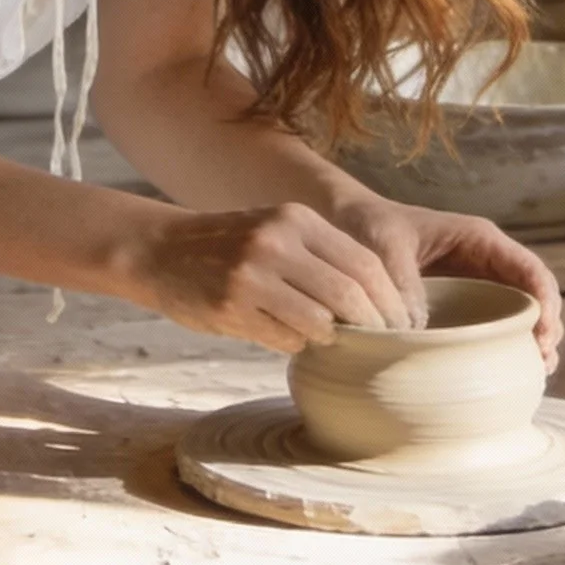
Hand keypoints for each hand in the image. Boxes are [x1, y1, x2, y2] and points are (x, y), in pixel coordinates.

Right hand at [126, 199, 426, 353]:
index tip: (405, 324)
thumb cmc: (228, 247)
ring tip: (333, 342)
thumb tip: (379, 303)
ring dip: (334, 339)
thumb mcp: (276, 231)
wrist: (159, 249)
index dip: (392, 300)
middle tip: (388, 346)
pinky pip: (286, 339)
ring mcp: (253, 274)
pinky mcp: (232, 306)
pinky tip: (288, 338)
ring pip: (321, 323)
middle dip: (377, 326)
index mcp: (296, 219)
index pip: (365, 263)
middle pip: (351, 294)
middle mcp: (277, 241)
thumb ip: (321, 256)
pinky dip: (298, 345)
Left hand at [321, 177, 563, 368]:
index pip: (530, 270)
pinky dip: (506, 347)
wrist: (348, 224)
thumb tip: (420, 331)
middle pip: (536, 297)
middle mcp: (487, 262)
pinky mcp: (463, 305)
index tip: (543, 335)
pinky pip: (494, 326)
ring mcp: (478, 285)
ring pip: (521, 315)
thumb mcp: (385, 247)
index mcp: (479, 240)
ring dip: (531, 343)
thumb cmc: (371, 226)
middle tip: (541, 363)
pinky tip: (506, 372)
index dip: (546, 303)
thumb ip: (403, 283)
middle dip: (546, 330)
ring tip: (534, 374)